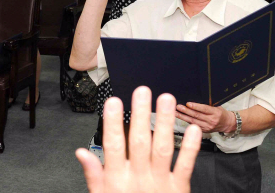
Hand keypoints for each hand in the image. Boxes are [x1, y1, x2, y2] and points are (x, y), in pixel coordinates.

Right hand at [75, 87, 200, 192]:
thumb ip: (94, 175)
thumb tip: (81, 152)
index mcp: (117, 179)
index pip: (113, 146)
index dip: (113, 123)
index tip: (114, 102)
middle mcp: (138, 178)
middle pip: (139, 141)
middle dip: (141, 114)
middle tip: (142, 91)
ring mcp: (159, 183)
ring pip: (162, 148)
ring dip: (165, 123)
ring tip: (166, 99)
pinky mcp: (178, 190)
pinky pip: (185, 166)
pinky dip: (190, 148)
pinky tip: (193, 129)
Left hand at [175, 102, 235, 133]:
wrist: (227, 124)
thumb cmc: (221, 113)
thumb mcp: (217, 106)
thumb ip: (208, 105)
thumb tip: (195, 101)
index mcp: (215, 113)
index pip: (204, 109)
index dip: (195, 106)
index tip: (188, 104)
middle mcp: (211, 121)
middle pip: (197, 115)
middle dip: (186, 111)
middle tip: (178, 107)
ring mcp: (207, 127)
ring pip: (193, 121)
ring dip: (183, 117)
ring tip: (176, 112)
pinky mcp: (204, 131)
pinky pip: (194, 125)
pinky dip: (187, 121)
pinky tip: (181, 118)